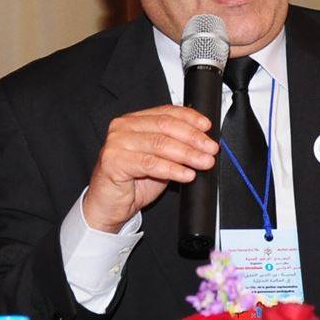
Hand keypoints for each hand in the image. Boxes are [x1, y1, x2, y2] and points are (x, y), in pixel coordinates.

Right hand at [84, 105, 219, 232]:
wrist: (109, 206)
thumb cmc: (133, 183)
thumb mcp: (160, 160)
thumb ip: (175, 147)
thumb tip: (203, 143)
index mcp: (134, 121)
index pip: (166, 112)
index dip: (190, 118)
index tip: (207, 127)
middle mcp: (123, 128)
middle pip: (165, 126)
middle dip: (193, 138)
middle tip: (210, 149)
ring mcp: (116, 143)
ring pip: (160, 144)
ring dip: (187, 154)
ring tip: (203, 162)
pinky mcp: (113, 161)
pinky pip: (150, 163)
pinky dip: (172, 169)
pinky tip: (186, 174)